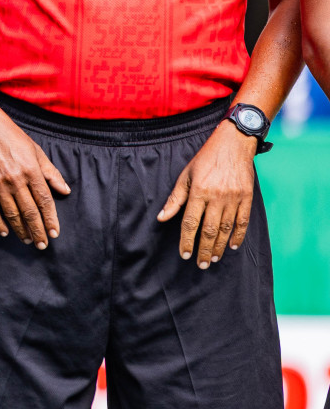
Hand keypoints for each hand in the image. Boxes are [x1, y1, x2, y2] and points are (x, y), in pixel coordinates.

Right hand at [0, 92, 69, 247]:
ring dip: (21, 229)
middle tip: (42, 244)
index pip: (45, 201)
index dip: (51, 219)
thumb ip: (51, 173)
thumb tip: (65, 191)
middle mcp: (16, 179)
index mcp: (32, 170)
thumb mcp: (37, 151)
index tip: (55, 233)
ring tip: (28, 240)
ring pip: (12, 213)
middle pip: (29, 211)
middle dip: (38, 230)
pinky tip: (5, 232)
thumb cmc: (13, 138)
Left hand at [158, 123, 255, 268]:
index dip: (186, 241)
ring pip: (226, 228)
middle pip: (209, 230)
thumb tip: (162, 218)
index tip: (184, 254)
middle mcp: (216, 197)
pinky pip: (243, 221)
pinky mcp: (247, 197)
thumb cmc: (205, 160)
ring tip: (215, 258)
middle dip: (205, 250)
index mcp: (198, 192)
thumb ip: (175, 199)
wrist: (233, 144)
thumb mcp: (185, 176)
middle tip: (202, 265)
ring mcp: (234, 197)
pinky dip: (239, 235)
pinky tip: (233, 246)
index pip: (190, 222)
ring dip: (220, 246)